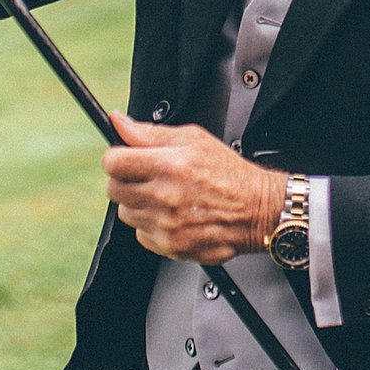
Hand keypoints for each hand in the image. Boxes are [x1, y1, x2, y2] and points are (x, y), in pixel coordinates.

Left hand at [104, 116, 284, 264]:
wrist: (256, 210)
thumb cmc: (228, 173)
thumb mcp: (193, 139)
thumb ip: (150, 132)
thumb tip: (119, 122)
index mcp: (170, 165)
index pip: (114, 162)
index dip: (116, 157)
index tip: (124, 158)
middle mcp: (166, 197)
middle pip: (114, 189)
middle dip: (126, 180)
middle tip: (147, 176)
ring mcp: (166, 225)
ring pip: (126, 213)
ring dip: (138, 203)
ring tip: (164, 196)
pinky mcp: (170, 246)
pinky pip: (140, 234)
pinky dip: (151, 225)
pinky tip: (172, 214)